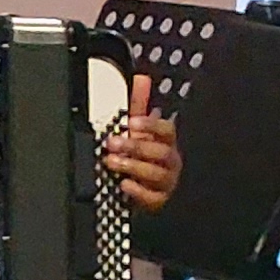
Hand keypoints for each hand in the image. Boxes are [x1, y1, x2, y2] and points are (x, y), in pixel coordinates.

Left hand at [102, 81, 180, 212]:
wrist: (143, 190)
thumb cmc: (142, 157)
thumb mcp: (138, 131)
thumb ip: (138, 106)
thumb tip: (140, 79)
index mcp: (165, 142)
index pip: (167, 130)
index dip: (151, 125)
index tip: (131, 123)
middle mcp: (169, 161)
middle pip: (161, 152)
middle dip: (135, 147)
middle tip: (112, 143)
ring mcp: (166, 182)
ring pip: (156, 174)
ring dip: (132, 167)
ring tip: (110, 162)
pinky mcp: (158, 201)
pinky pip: (153, 198)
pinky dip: (138, 192)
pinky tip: (124, 185)